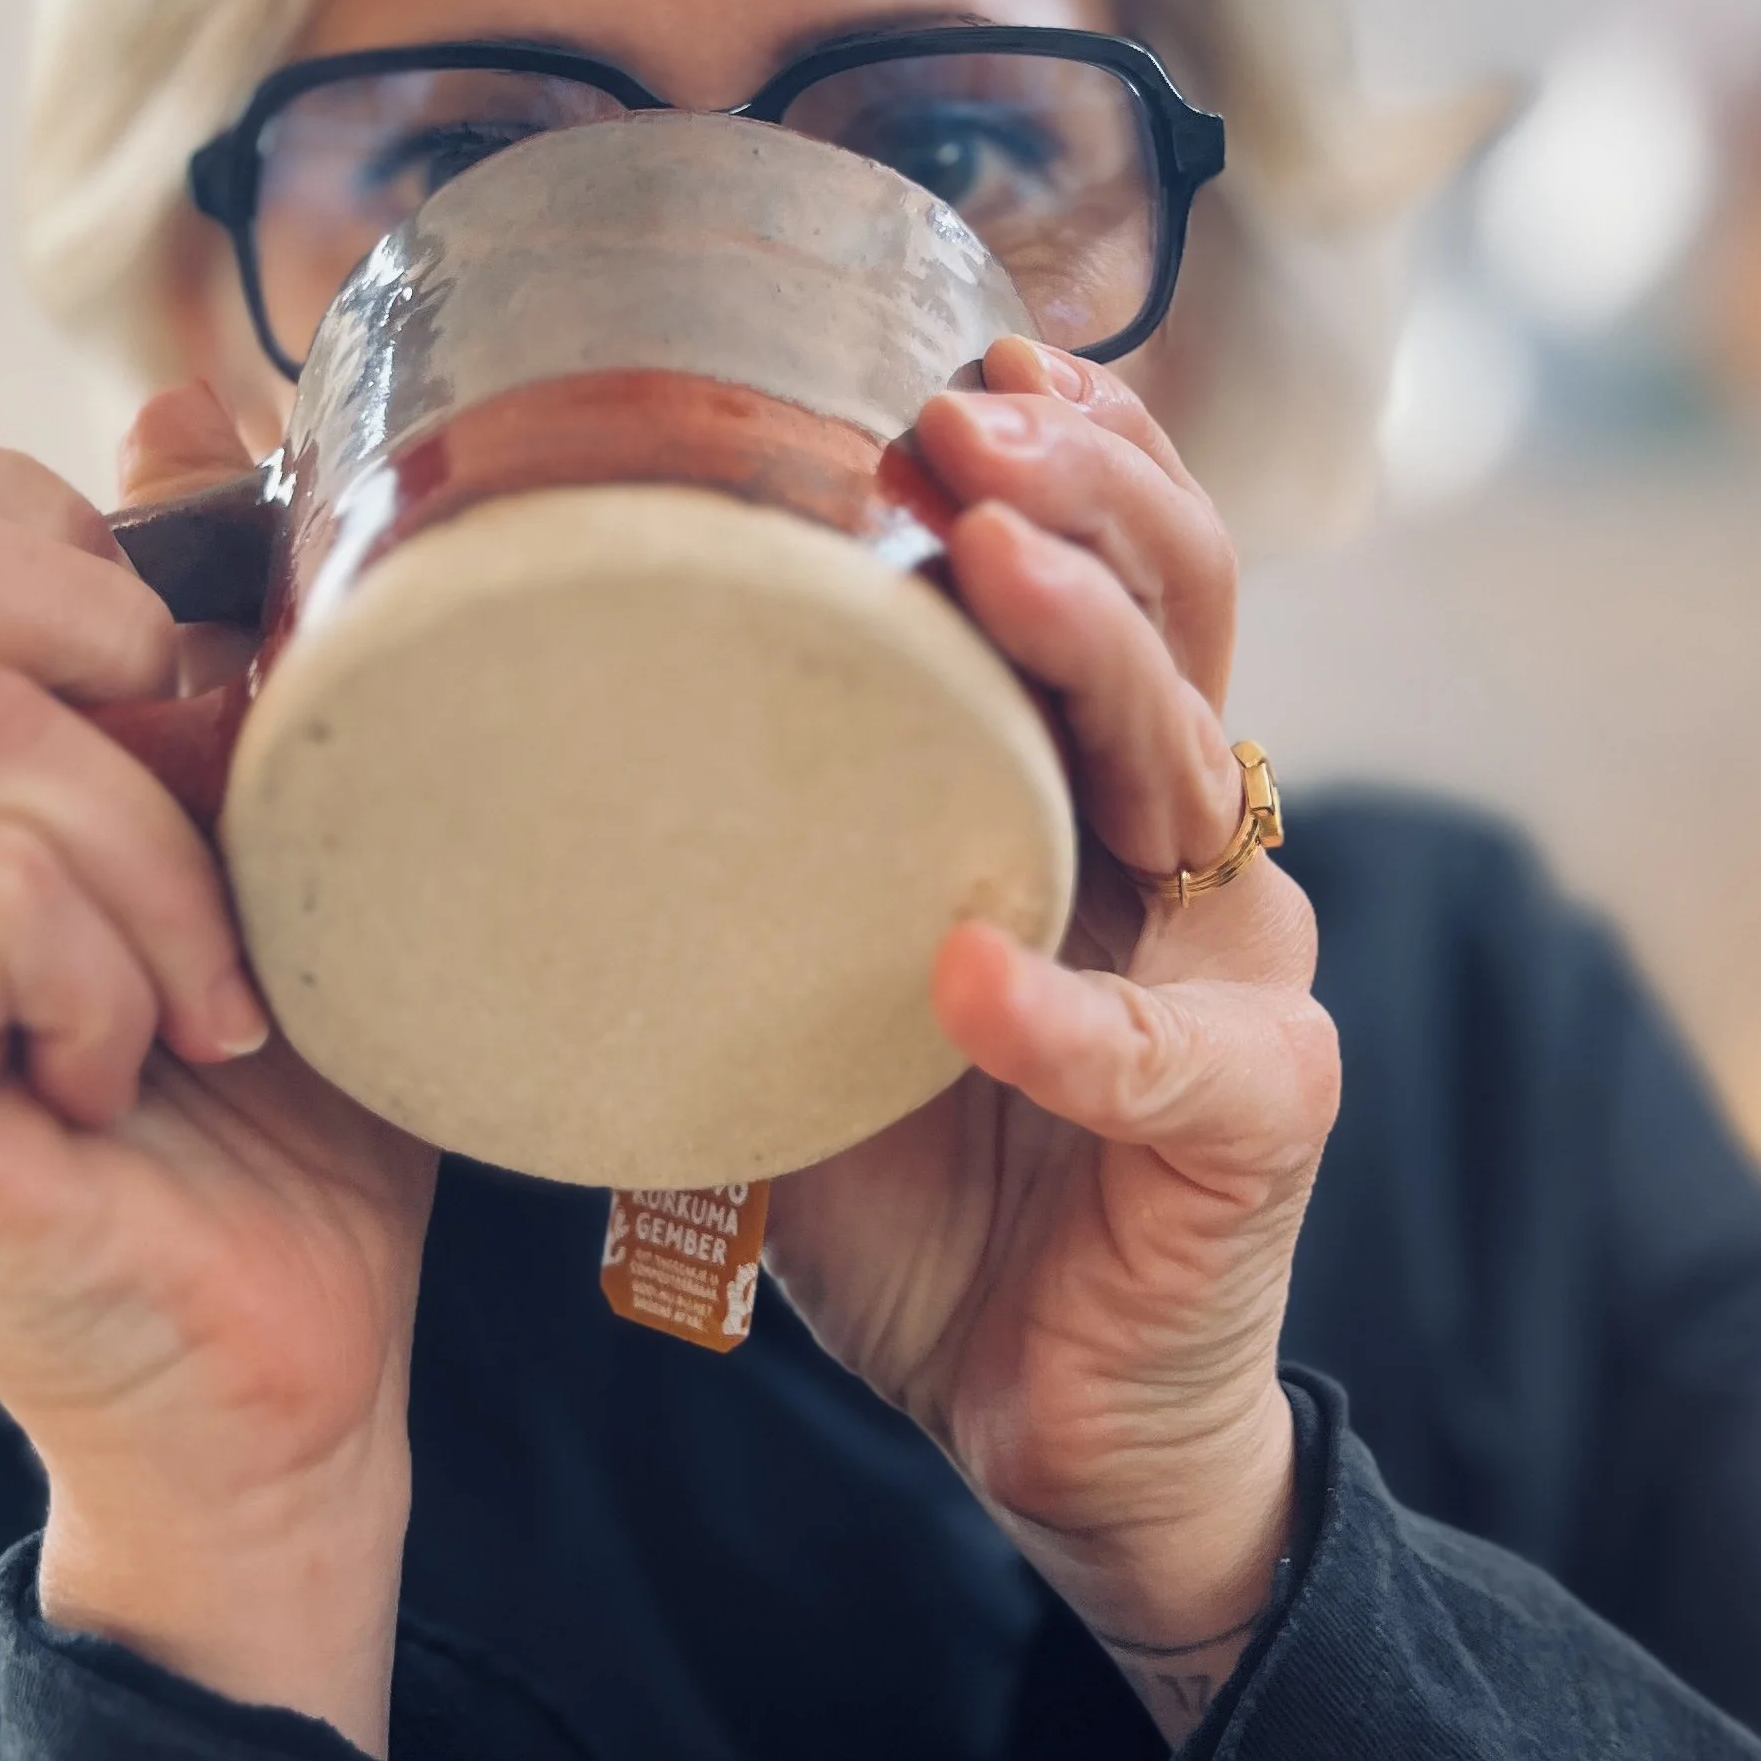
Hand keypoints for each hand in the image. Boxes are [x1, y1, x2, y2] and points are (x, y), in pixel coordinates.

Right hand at [0, 385, 434, 1752]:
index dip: (42, 517)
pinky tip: (152, 1065)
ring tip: (216, 1000)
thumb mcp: (275, 825)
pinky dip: (122, 962)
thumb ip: (202, 628)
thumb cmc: (290, 1114)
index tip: (199, 665)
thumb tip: (179, 408)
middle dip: (89, 615)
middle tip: (212, 774)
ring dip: (163, 854)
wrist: (288, 1374)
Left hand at [765, 338, 1337, 1743]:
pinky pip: (1165, 1047)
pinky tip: (967, 976)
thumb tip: (506, 729)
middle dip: (1079, 488)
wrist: (1046, 1410)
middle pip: (1183, 611)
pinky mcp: (1254, 1114)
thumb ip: (739, 859)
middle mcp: (1184, 852)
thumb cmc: (924, 1175)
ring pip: (1195, 769)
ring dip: (1089, 656)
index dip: (1072, 448)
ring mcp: (1237, 972)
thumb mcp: (803, 980)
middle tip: (957, 411)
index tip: (961, 350)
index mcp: (1088, 794)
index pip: (1119, 572)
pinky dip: (1061, 1012)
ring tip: (981, 560)